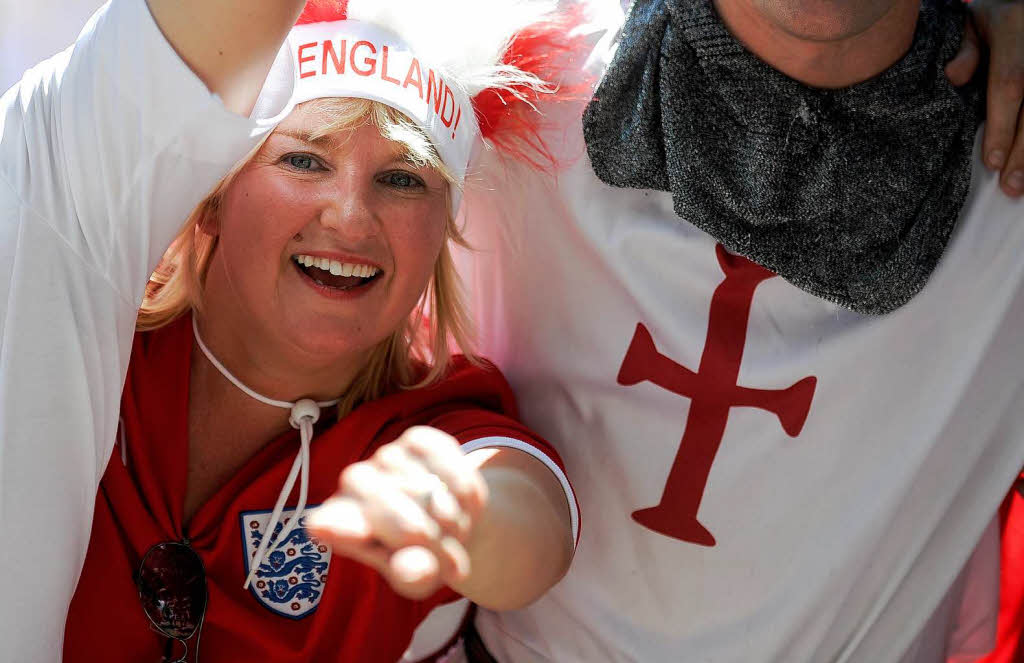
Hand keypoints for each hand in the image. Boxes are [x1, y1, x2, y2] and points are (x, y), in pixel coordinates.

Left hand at [307, 426, 487, 599]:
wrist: (448, 523)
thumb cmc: (419, 556)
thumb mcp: (416, 578)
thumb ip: (413, 576)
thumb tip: (417, 570)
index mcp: (337, 525)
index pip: (327, 522)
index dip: (335, 527)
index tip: (329, 530)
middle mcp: (353, 484)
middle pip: (388, 509)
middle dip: (427, 539)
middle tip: (449, 564)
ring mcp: (384, 457)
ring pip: (424, 489)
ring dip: (452, 519)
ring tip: (455, 534)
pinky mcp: (416, 439)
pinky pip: (446, 464)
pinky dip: (463, 489)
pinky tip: (463, 504)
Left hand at [946, 0, 1023, 195]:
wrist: (1022, 4)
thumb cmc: (993, 17)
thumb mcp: (972, 23)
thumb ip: (964, 49)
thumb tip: (952, 77)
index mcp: (1015, 35)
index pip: (1010, 86)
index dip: (1002, 126)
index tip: (990, 161)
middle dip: (1022, 152)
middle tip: (1010, 186)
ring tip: (1022, 186)